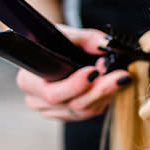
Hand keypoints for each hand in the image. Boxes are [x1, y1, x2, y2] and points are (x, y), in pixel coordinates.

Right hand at [16, 25, 132, 120]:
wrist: (52, 52)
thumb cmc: (55, 43)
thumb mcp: (68, 34)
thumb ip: (87, 38)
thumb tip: (105, 45)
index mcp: (29, 81)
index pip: (52, 92)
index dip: (76, 85)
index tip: (94, 71)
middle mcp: (37, 101)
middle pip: (73, 105)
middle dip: (100, 90)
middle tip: (120, 75)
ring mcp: (52, 111)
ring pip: (85, 111)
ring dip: (106, 94)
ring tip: (119, 76)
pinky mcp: (68, 115)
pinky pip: (90, 113)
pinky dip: (104, 99)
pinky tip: (112, 86)